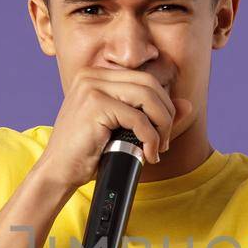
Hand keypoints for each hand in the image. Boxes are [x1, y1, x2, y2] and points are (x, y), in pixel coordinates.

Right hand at [33, 67, 191, 192]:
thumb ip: (153, 116)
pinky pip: (138, 118)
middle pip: (150, 84)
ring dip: (161, 126)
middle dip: (165, 114)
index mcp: (97, 75)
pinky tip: (147, 154)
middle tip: (163, 142)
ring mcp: (91, 87)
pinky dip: (150, 138)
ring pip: (148, 97)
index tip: (161, 131)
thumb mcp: (124, 129)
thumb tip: (188, 105)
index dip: (162, 104)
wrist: (59, 172)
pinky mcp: (94, 104)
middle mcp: (92, 75)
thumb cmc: (88, 152)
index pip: (145, 79)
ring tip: (157, 148)